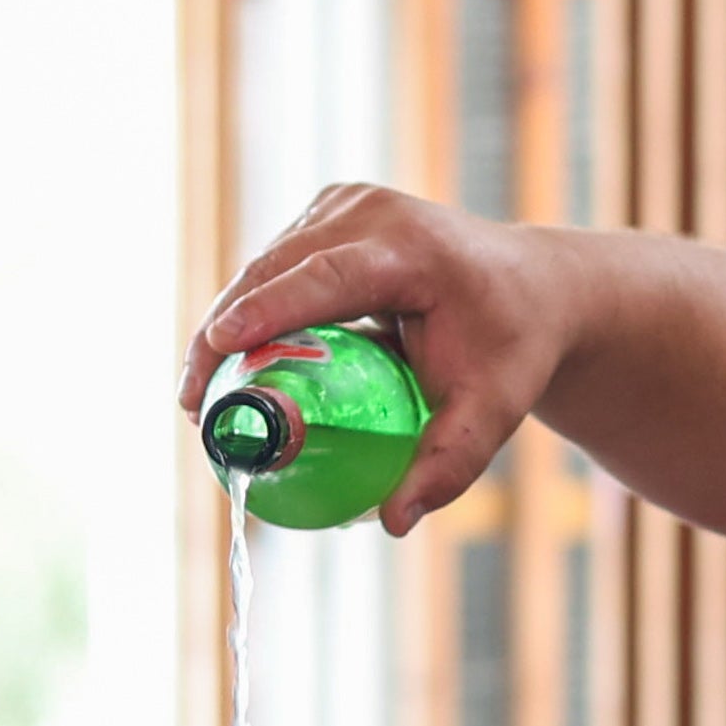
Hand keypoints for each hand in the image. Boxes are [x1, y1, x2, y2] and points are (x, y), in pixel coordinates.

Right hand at [181, 182, 572, 535]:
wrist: (531, 285)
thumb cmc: (513, 347)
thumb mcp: (493, 410)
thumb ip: (448, 464)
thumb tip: (393, 521)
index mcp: (413, 248)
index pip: (326, 275)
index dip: (268, 308)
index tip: (219, 342)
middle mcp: (373, 213)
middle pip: (276, 269)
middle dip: (222, 335)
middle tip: (194, 406)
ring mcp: (346, 205)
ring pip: (265, 266)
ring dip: (228, 324)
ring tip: (201, 396)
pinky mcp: (330, 213)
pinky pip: (276, 265)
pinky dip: (251, 311)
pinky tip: (235, 365)